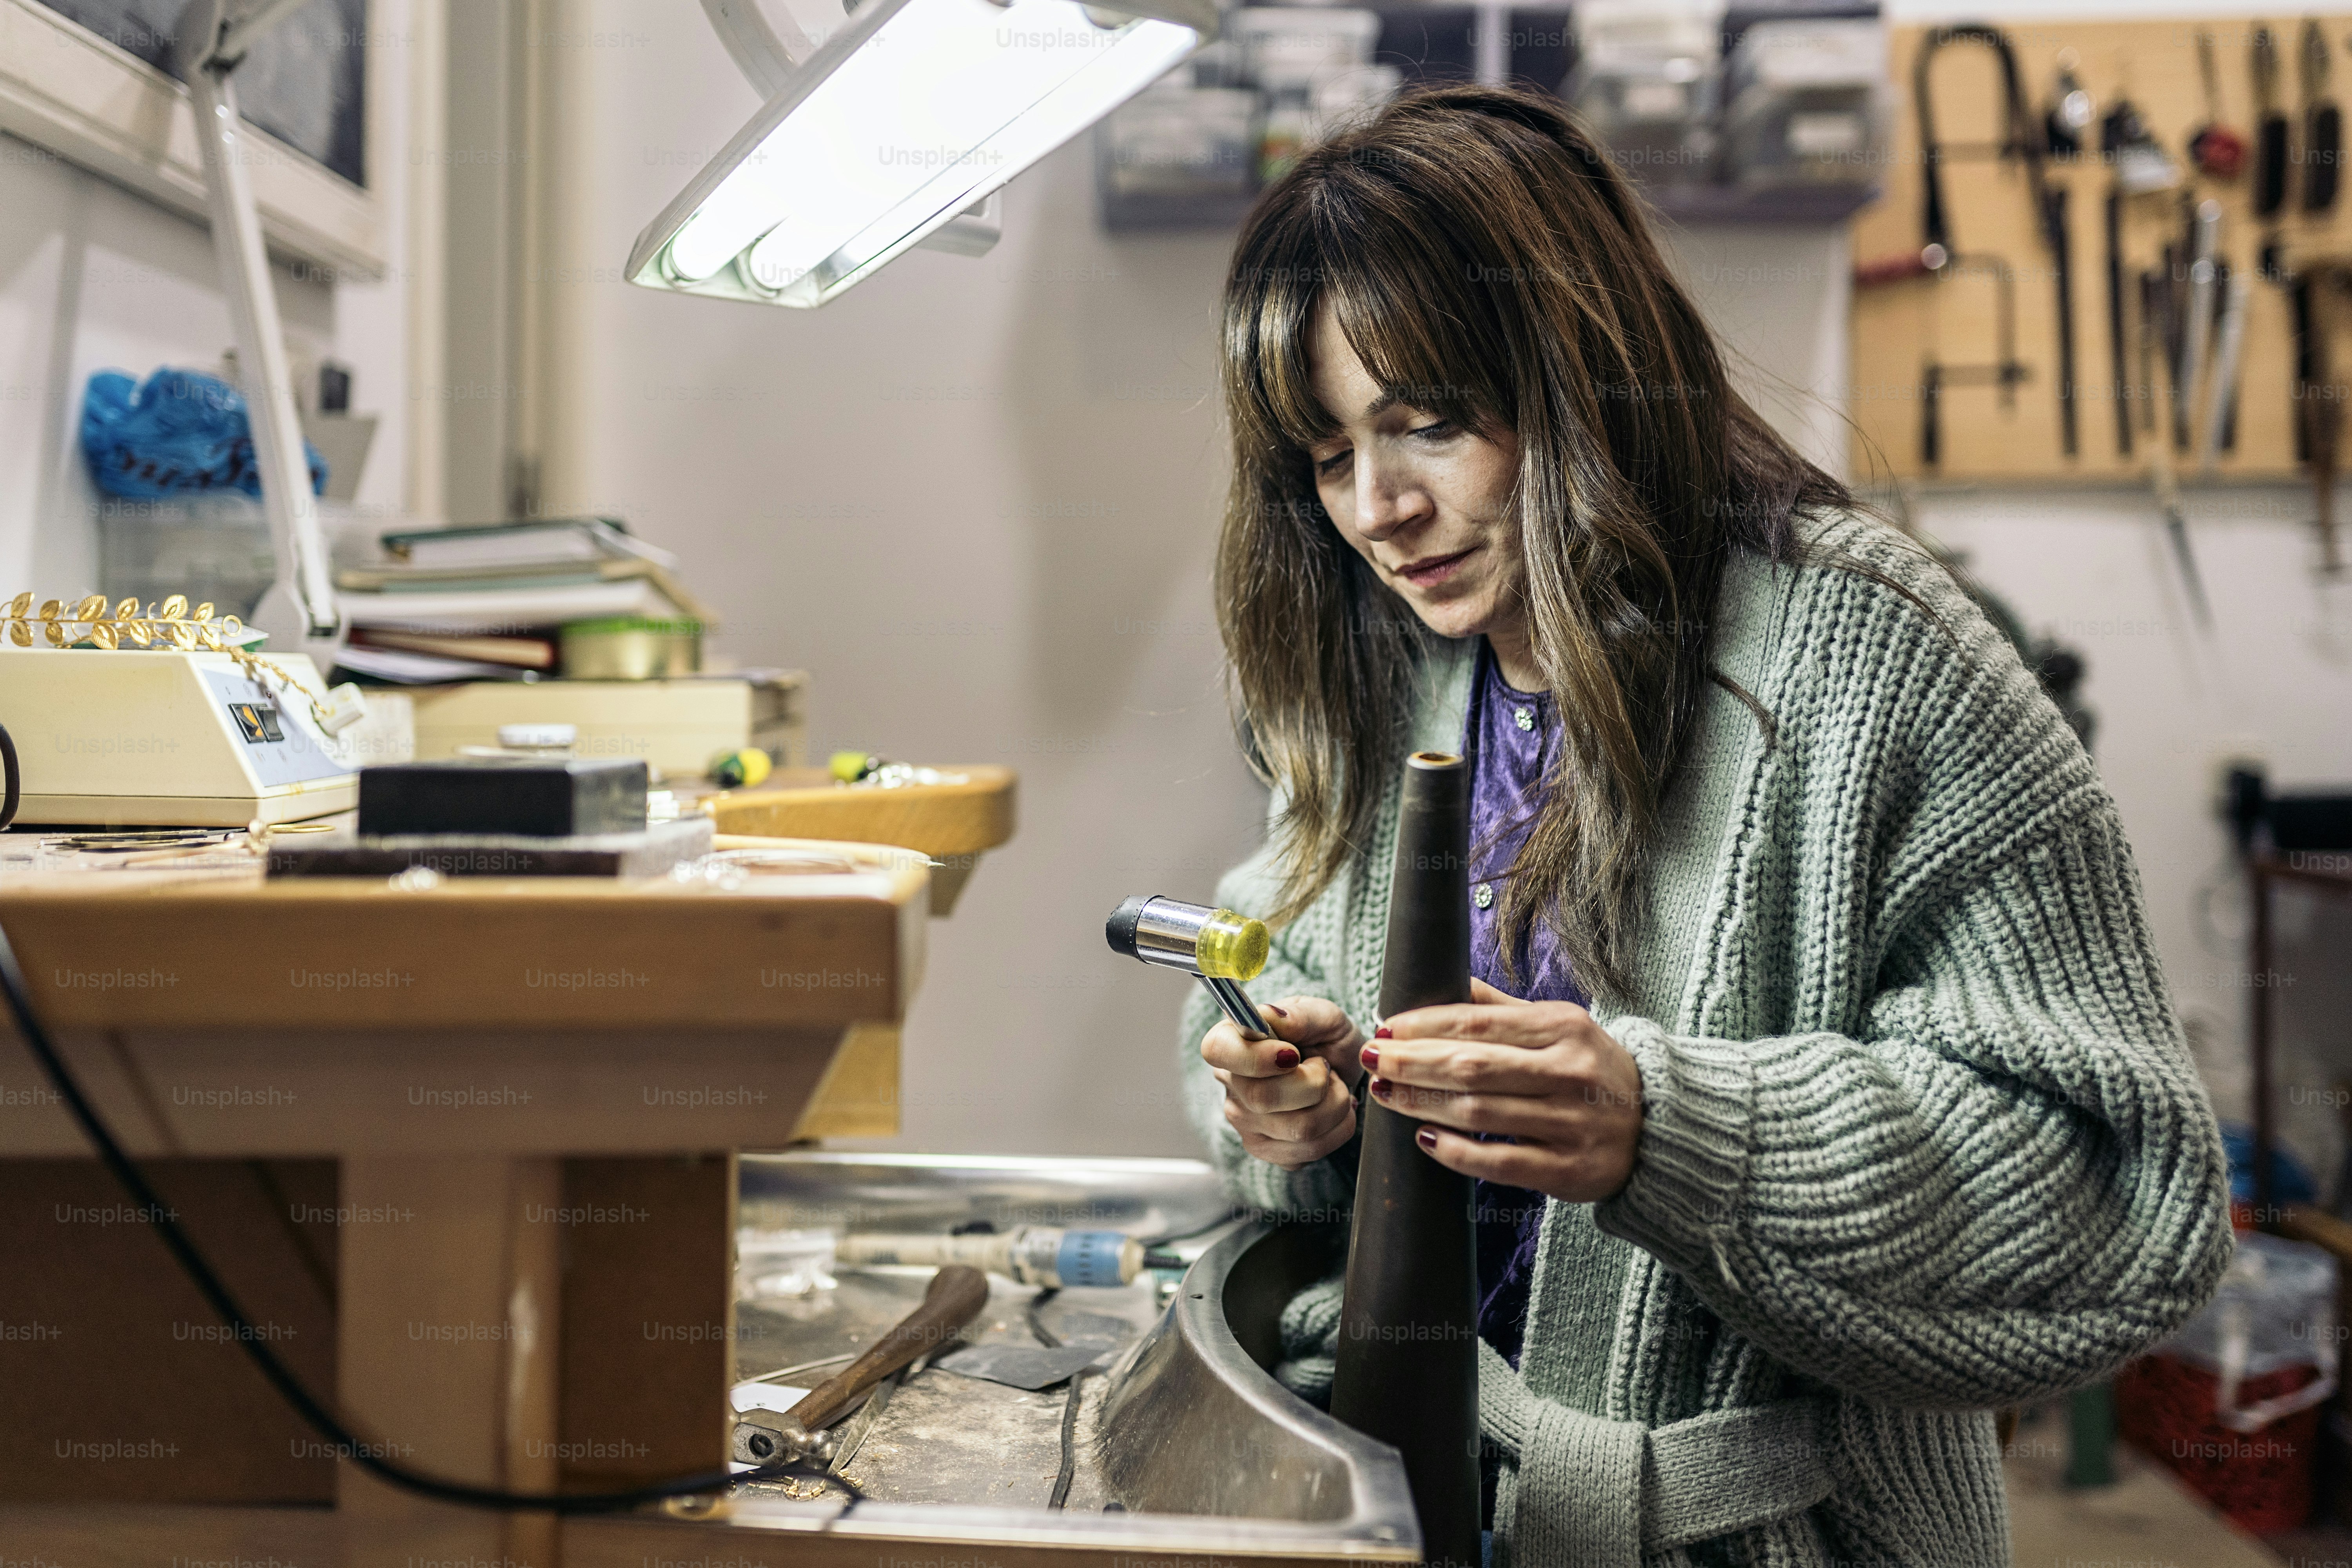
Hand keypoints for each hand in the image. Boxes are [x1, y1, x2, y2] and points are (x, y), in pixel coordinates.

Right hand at [1201, 995, 1365, 1169]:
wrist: (1344, 1071)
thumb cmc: (1326, 1038)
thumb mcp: (1323, 1015)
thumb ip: (1301, 1015)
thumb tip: (1273, 1017)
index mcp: (1232, 1041)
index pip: (1217, 1051)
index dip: (1255, 1057)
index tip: (1292, 1054)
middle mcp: (1231, 1086)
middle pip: (1263, 1097)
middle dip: (1315, 1082)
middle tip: (1324, 1066)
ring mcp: (1246, 1124)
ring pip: (1298, 1129)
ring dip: (1334, 1104)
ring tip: (1334, 1087)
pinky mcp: (1269, 1152)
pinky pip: (1310, 1150)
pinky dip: (1337, 1128)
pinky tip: (1332, 1110)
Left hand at [1365, 978, 1643, 1202]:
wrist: (1661, 1128)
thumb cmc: (1595, 1071)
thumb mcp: (1560, 1027)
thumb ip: (1501, 1009)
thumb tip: (1444, 982)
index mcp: (1563, 1028)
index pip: (1477, 1024)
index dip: (1423, 1025)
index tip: (1385, 1025)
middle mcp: (1568, 1073)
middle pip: (1471, 1066)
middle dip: (1412, 1062)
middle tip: (1372, 1058)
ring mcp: (1570, 1123)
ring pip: (1479, 1112)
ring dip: (1422, 1103)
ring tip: (1386, 1094)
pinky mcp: (1568, 1169)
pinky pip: (1499, 1162)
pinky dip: (1457, 1152)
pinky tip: (1425, 1140)